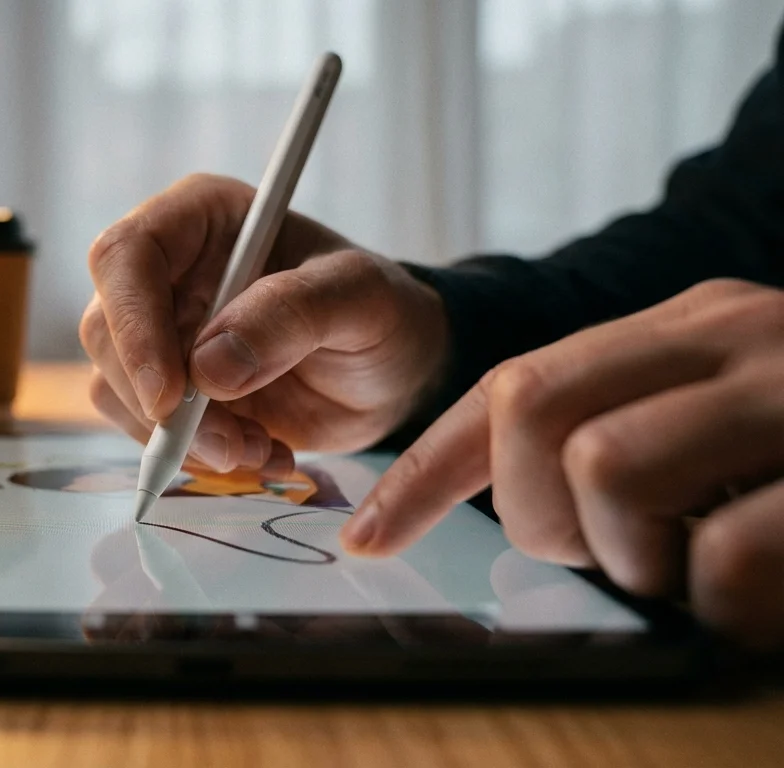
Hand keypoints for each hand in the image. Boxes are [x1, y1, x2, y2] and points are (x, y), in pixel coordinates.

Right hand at [80, 174, 449, 473]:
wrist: (392, 373)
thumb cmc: (380, 313)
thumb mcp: (359, 299)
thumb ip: (292, 315)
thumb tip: (209, 366)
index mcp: (200, 218)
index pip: (125, 257)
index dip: (133, 326)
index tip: (170, 396)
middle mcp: (166, 270)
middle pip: (106, 330)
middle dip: (161, 403)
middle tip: (234, 446)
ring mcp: (160, 332)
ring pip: (116, 387)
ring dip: (183, 437)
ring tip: (262, 450)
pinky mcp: (167, 389)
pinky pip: (145, 429)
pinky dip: (197, 456)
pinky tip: (262, 453)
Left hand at [341, 279, 783, 647]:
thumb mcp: (724, 434)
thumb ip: (634, 441)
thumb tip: (530, 514)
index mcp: (685, 329)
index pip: (511, 386)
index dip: (425, 472)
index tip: (367, 539)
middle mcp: (726, 334)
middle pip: (528, 405)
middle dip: (536, 513)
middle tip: (620, 558)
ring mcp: (783, 387)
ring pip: (605, 467)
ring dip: (633, 556)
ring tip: (706, 567)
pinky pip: (723, 557)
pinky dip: (721, 601)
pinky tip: (758, 596)